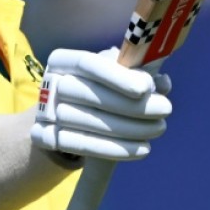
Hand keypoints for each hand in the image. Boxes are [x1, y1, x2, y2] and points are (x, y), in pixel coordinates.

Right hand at [30, 47, 171, 160]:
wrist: (62, 117)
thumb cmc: (96, 88)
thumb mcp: (111, 74)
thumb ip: (135, 73)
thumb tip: (162, 83)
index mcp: (62, 60)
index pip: (88, 64)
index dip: (117, 76)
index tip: (147, 87)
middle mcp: (48, 83)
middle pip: (90, 95)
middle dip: (132, 105)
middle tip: (165, 109)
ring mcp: (43, 113)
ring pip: (90, 123)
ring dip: (130, 129)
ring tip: (159, 128)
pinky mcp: (44, 138)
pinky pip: (83, 146)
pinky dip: (116, 149)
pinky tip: (143, 149)